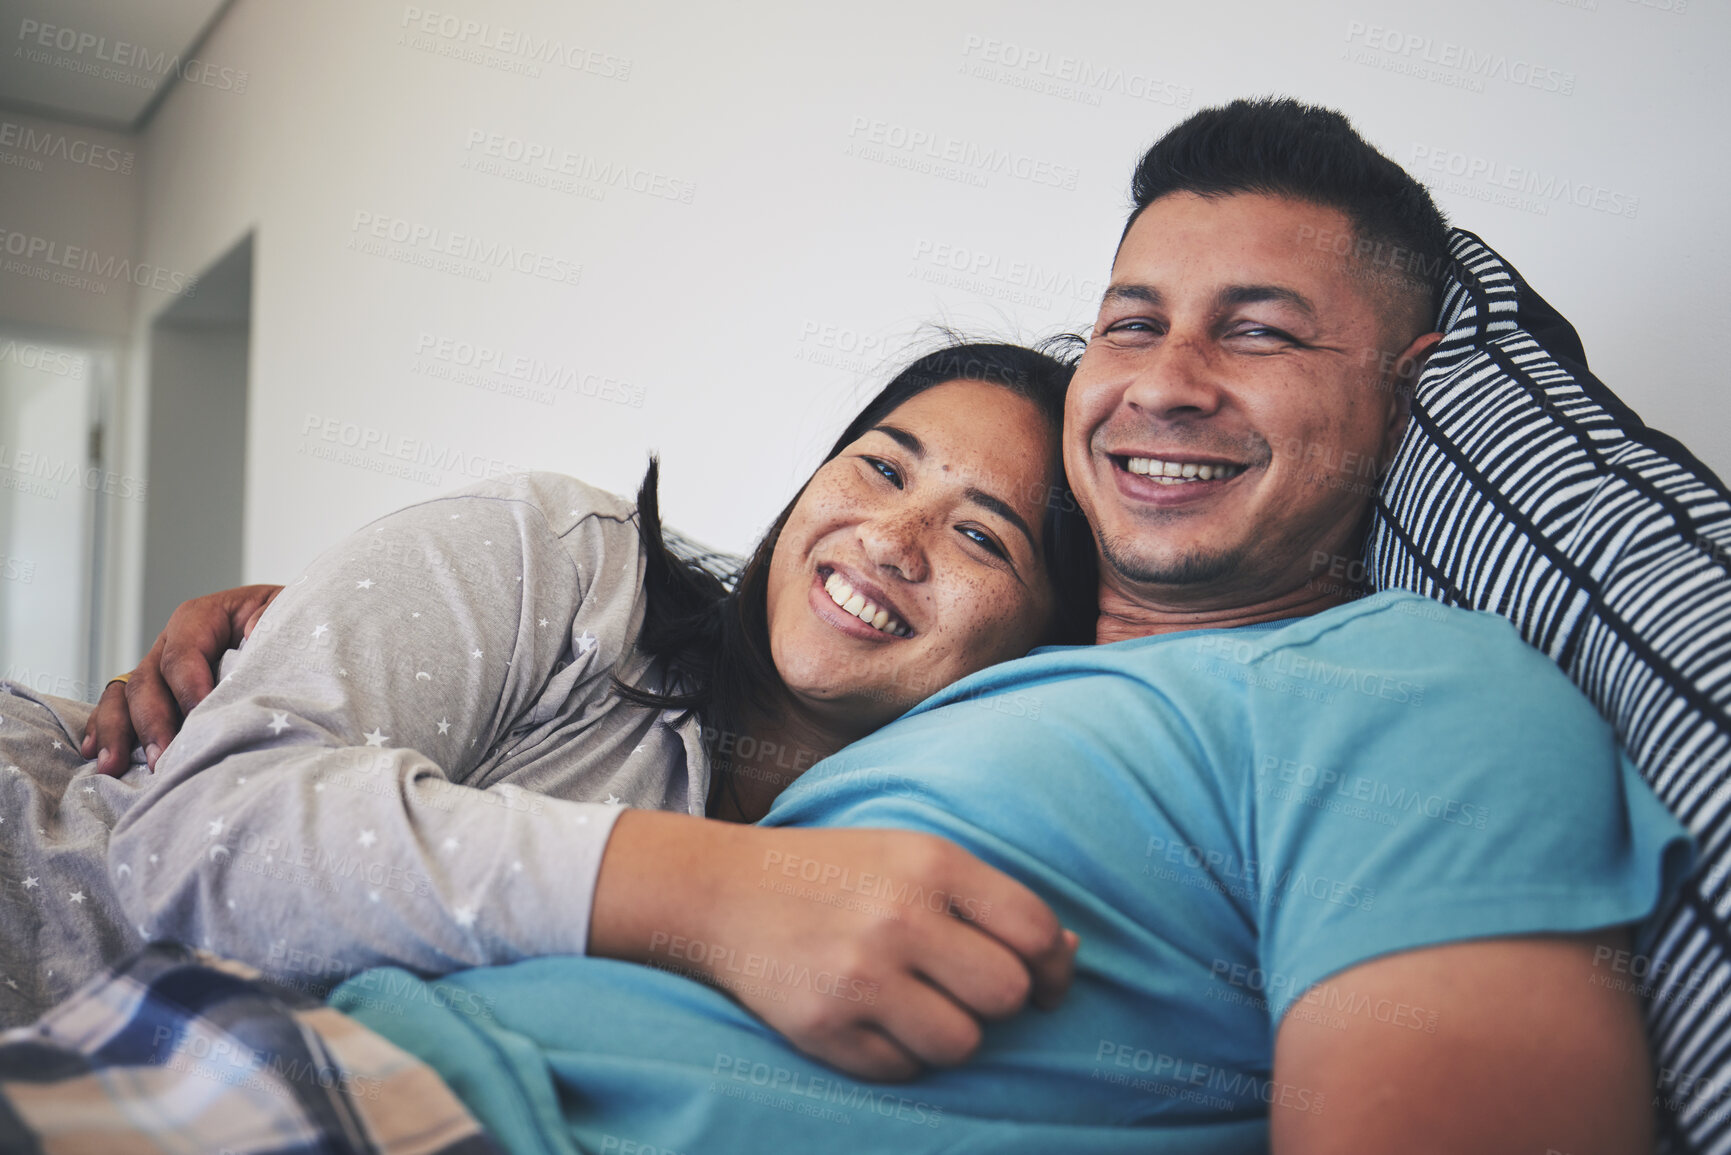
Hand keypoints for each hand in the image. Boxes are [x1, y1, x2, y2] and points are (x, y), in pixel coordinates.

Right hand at [81, 584, 283, 775]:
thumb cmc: (288, 622)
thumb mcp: (286, 610)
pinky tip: (97, 754)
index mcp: (201, 618)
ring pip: (124, 695)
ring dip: (119, 731)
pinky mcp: (156, 692)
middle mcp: (172, 641)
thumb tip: (253, 632)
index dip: (188, 689)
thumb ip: (271, 617)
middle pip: (147, 680)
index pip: (183, 655)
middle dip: (152, 721)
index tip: (200, 720)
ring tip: (114, 765)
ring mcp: (159, 667)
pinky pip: (119, 707)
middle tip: (162, 758)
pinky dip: (105, 729)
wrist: (292, 631)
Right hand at [591, 810, 1078, 1081]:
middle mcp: (898, 917)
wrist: (724, 891)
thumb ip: (988, 898)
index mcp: (930, 863)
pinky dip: (898, 1054)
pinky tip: (870, 1017)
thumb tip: (1065, 953)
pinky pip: (903, 1070)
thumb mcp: (912, 855)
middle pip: (1006, 994)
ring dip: (949, 1034)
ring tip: (914, 1004)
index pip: (1034, 930)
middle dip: (997, 1001)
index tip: (1040, 977)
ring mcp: (858, 976)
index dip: (1051, 965)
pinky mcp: (823, 1028)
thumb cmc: (837, 874)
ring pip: (961, 1043)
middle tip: (964, 987)